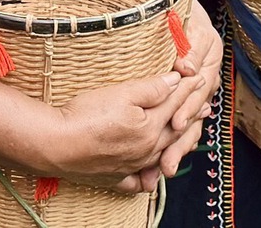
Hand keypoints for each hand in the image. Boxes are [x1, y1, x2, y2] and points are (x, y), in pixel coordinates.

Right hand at [44, 71, 187, 188]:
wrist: (56, 145)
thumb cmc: (86, 115)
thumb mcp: (122, 93)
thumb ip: (152, 88)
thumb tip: (176, 80)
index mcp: (150, 128)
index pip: (175, 103)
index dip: (188, 88)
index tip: (201, 78)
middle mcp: (146, 150)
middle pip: (174, 131)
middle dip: (190, 116)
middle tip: (204, 108)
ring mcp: (131, 166)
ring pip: (161, 156)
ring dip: (176, 144)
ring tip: (185, 137)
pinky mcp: (114, 176)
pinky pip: (137, 181)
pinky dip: (148, 178)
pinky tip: (151, 178)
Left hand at [156, 1, 220, 175]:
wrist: (173, 5)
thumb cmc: (180, 12)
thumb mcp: (187, 24)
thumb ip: (189, 46)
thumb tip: (186, 68)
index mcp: (208, 63)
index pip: (197, 92)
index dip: (186, 109)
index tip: (174, 123)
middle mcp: (203, 81)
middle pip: (194, 117)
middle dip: (180, 142)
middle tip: (166, 164)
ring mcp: (192, 92)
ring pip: (187, 126)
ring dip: (176, 149)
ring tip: (163, 171)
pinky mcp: (179, 98)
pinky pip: (180, 125)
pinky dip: (170, 144)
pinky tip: (159, 163)